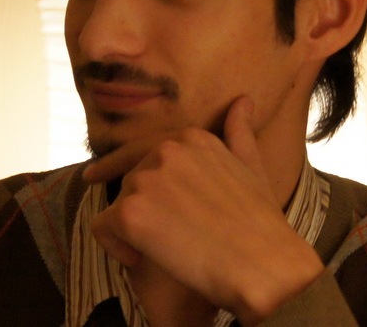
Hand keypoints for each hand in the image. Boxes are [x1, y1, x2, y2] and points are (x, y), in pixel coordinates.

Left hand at [85, 97, 324, 324]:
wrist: (264, 265)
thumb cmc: (261, 223)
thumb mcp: (252, 167)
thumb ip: (239, 133)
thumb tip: (244, 100)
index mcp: (192, 136)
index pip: (148, 155)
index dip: (143, 181)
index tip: (139, 198)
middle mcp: (167, 150)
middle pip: (133, 181)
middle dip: (146, 208)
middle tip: (173, 236)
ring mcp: (147, 179)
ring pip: (118, 204)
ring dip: (134, 229)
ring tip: (164, 249)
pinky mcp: (131, 213)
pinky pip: (102, 228)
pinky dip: (115, 247)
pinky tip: (140, 259)